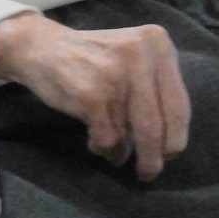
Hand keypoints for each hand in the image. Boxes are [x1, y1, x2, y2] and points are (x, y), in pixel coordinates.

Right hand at [0, 13, 190, 180]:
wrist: (40, 48)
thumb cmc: (89, 60)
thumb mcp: (131, 58)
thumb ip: (153, 86)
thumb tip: (168, 141)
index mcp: (158, 45)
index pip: (178, 104)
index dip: (176, 137)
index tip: (170, 155)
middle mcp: (141, 56)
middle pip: (155, 124)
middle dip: (152, 156)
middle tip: (148, 173)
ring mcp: (115, 76)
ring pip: (130, 135)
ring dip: (121, 152)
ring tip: (112, 153)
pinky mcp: (92, 95)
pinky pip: (107, 139)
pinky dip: (101, 147)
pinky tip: (93, 141)